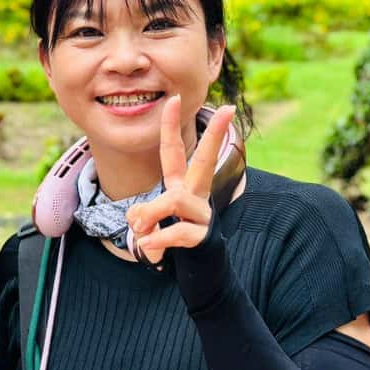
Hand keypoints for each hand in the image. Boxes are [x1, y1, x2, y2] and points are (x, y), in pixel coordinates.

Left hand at [126, 95, 235, 263]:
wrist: (198, 271)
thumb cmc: (171, 237)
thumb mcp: (149, 222)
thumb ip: (141, 214)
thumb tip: (140, 219)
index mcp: (180, 184)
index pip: (174, 150)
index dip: (170, 126)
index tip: (173, 98)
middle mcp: (196, 194)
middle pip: (206, 160)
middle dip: (215, 134)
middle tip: (229, 109)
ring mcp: (203, 214)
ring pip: (174, 200)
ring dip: (150, 214)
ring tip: (140, 230)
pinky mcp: (204, 236)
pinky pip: (176, 231)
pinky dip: (156, 239)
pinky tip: (148, 245)